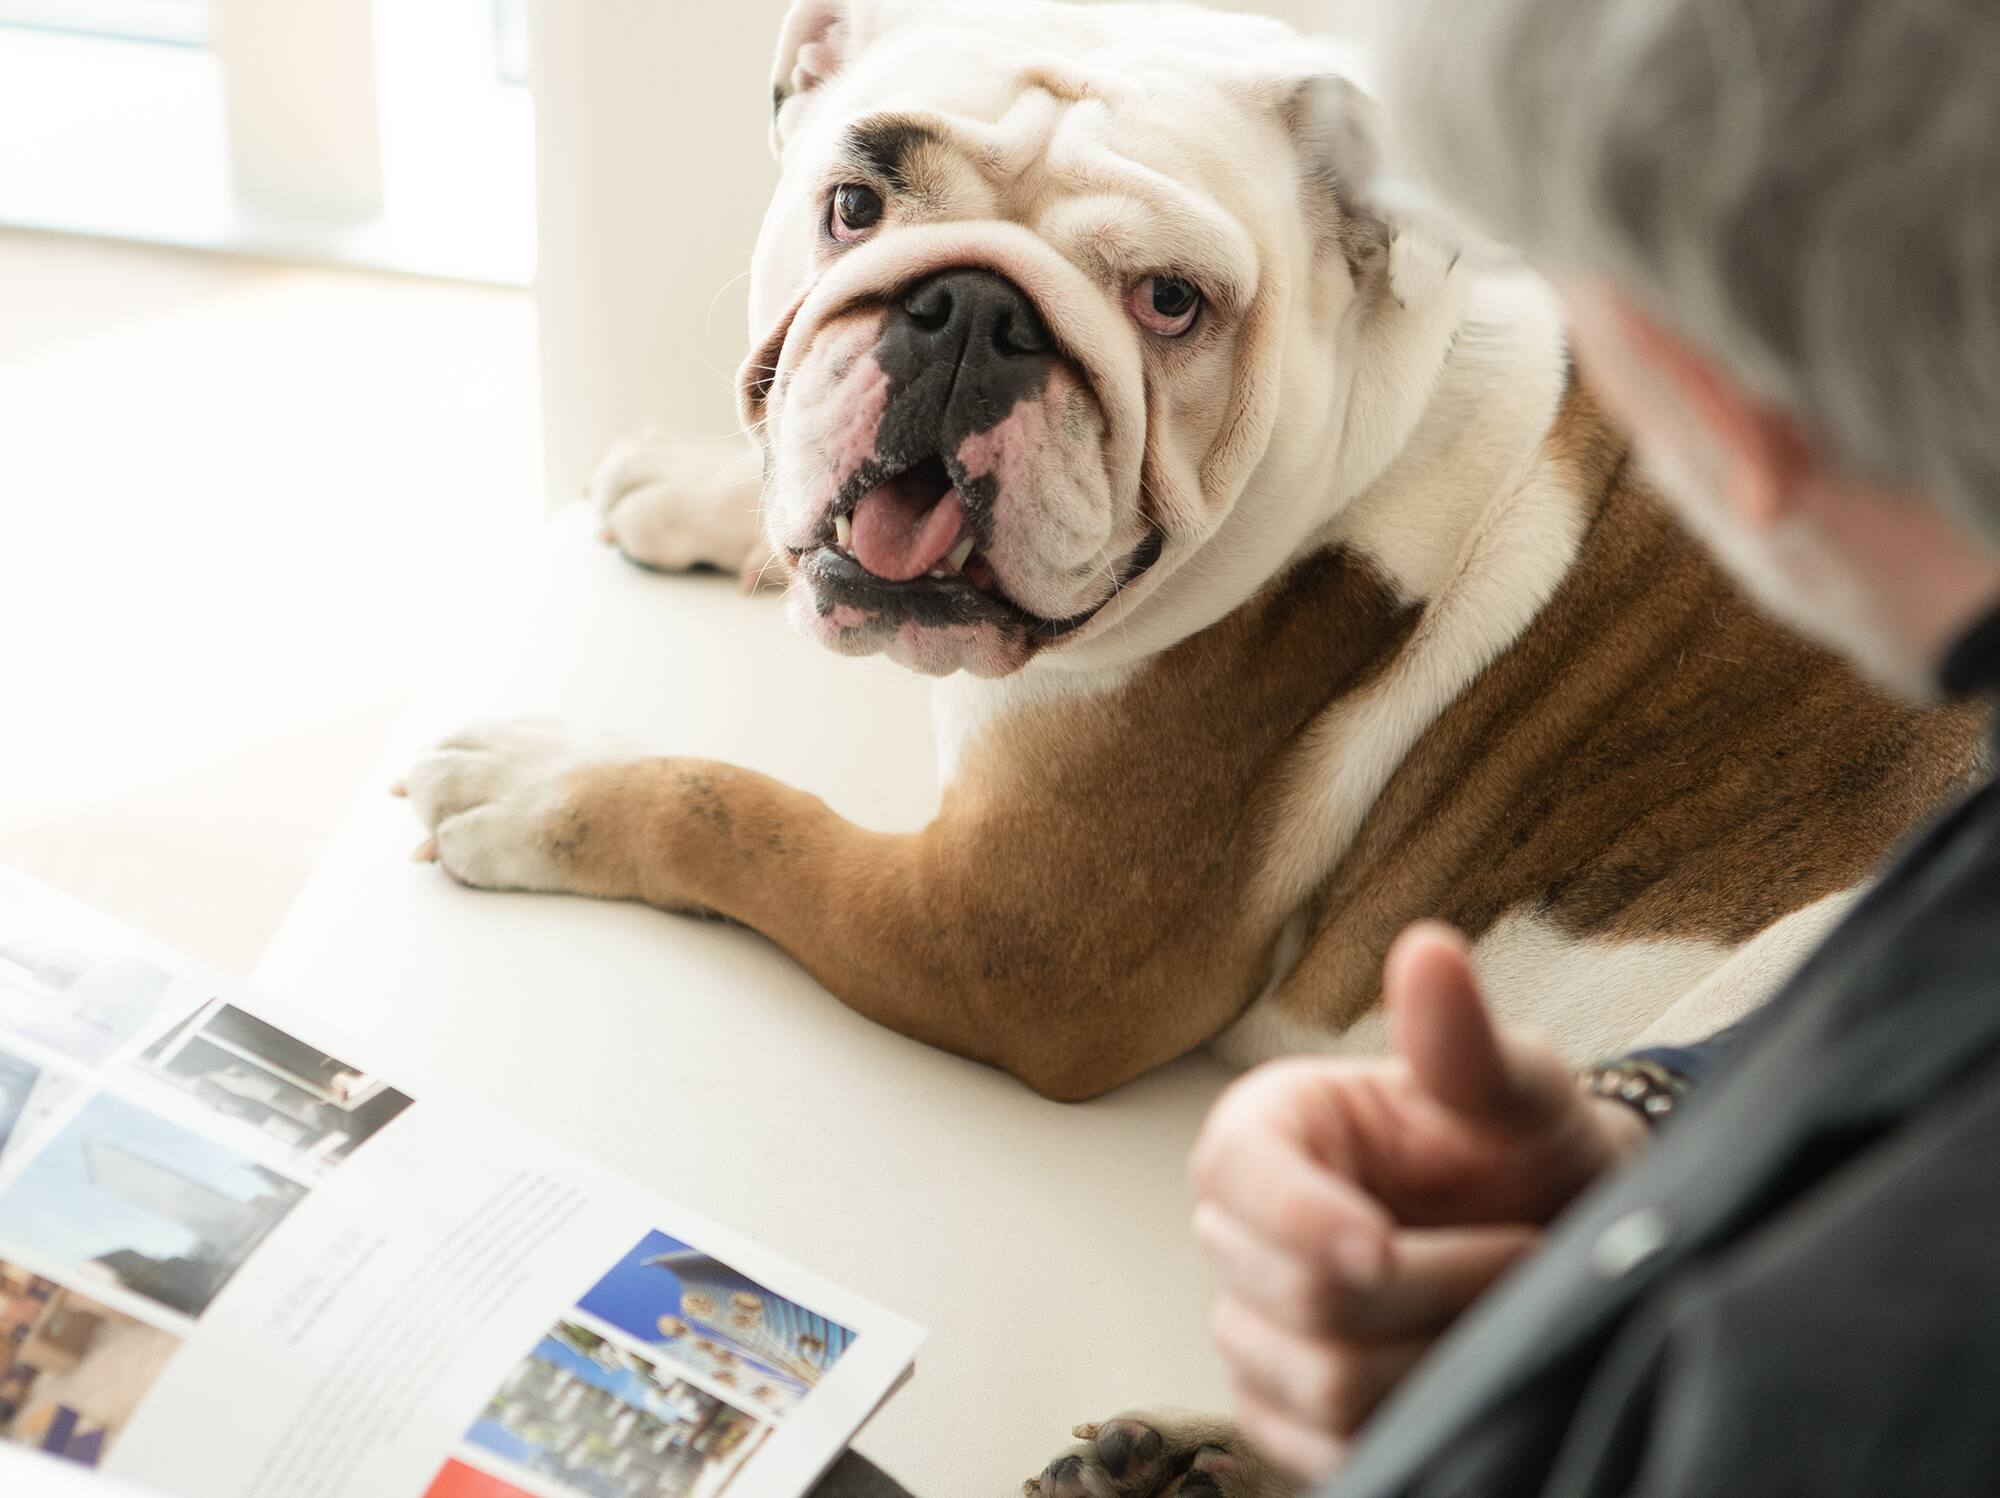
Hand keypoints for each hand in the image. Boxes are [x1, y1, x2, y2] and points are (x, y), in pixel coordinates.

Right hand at [1189, 922, 1649, 1481]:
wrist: (1560, 1240)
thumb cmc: (1522, 1147)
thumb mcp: (1519, 1087)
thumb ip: (1466, 1039)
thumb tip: (1429, 948)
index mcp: (1267, 1132)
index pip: (1238, 1178)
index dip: (1301, 1220)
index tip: (1380, 1246)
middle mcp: (1239, 1233)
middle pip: (1298, 1294)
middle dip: (1432, 1286)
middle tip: (1522, 1249)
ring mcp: (1256, 1330)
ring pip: (1322, 1382)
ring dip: (1439, 1357)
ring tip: (1502, 1307)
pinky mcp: (1286, 1416)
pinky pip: (1329, 1452)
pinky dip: (1416, 1422)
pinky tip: (1464, 1369)